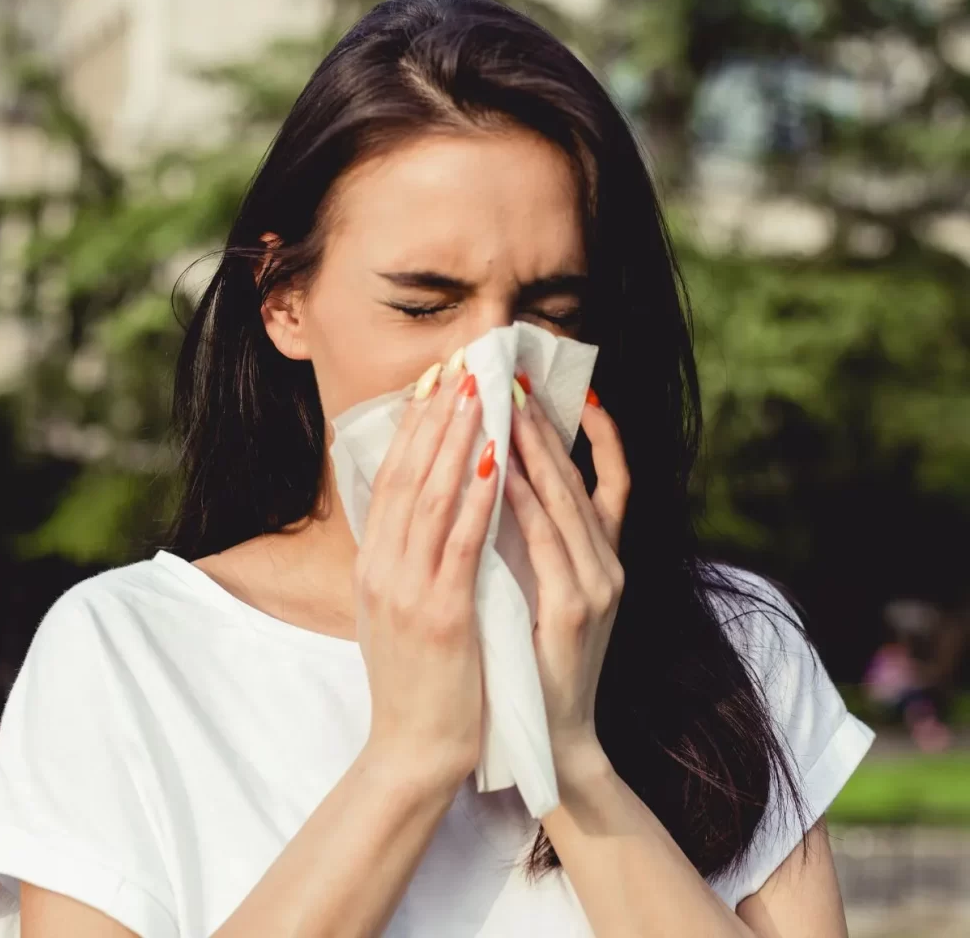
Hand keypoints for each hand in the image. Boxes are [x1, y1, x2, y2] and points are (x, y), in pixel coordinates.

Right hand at [355, 357, 497, 791]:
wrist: (412, 749)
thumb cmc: (413, 678)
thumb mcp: (391, 609)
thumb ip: (402, 557)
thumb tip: (418, 507)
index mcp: (372, 564)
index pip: (389, 479)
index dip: (412, 427)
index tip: (434, 383)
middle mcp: (382, 568)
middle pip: (407, 475)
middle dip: (435, 417)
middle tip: (459, 366)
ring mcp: (407, 589)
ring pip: (431, 497)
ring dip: (456, 440)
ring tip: (477, 393)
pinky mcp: (440, 613)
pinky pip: (461, 542)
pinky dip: (477, 497)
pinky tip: (496, 460)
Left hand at [504, 378, 630, 767]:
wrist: (553, 733)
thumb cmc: (537, 655)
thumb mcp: (546, 588)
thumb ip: (540, 541)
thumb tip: (507, 480)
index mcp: (602, 558)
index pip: (610, 481)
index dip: (600, 435)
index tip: (575, 390)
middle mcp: (609, 563)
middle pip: (582, 479)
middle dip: (549, 426)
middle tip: (520, 379)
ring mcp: (598, 585)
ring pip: (568, 501)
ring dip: (537, 450)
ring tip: (511, 405)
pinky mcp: (577, 609)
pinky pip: (548, 541)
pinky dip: (526, 501)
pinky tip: (503, 469)